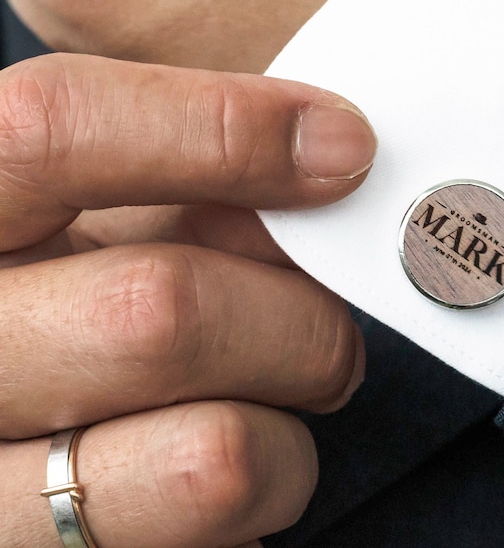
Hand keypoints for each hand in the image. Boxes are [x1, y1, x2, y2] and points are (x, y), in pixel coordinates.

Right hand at [0, 53, 375, 547]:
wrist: (19, 400)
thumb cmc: (77, 285)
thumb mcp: (101, 211)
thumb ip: (185, 178)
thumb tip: (320, 162)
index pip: (56, 130)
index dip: (222, 127)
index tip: (340, 144)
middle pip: (159, 311)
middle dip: (297, 309)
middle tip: (327, 309)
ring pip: (213, 455)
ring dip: (292, 407)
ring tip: (288, 382)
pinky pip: (223, 531)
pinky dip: (272, 479)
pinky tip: (240, 440)